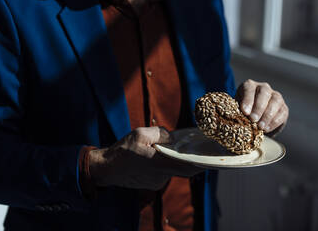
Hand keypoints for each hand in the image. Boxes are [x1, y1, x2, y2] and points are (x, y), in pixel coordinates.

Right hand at [88, 127, 203, 190]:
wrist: (107, 168)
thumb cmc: (123, 150)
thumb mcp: (140, 134)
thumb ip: (161, 134)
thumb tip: (173, 138)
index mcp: (160, 163)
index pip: (188, 166)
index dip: (201, 162)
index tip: (211, 156)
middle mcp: (161, 176)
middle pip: (184, 170)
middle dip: (192, 161)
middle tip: (198, 150)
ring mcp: (157, 182)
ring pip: (173, 170)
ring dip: (174, 161)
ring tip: (167, 149)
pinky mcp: (153, 184)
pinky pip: (165, 174)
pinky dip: (165, 165)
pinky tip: (157, 157)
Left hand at [236, 79, 288, 133]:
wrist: (255, 116)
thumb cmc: (242, 110)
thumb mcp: (237, 108)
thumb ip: (237, 110)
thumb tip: (235, 118)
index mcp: (249, 85)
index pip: (249, 89)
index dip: (247, 100)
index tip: (245, 112)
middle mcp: (264, 87)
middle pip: (264, 93)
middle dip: (258, 107)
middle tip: (253, 119)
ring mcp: (275, 96)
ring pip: (275, 102)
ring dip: (267, 115)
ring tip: (260, 127)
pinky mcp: (283, 107)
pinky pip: (282, 112)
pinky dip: (274, 121)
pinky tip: (267, 129)